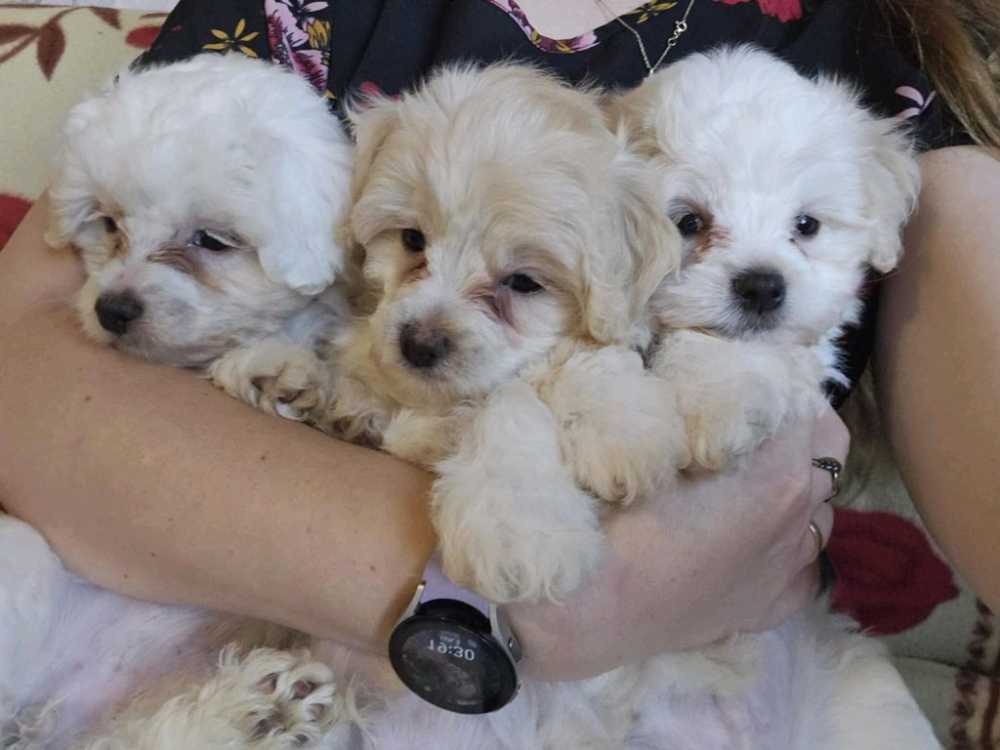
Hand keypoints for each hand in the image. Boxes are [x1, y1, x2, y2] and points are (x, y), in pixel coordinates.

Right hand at [508, 406, 847, 680]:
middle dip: (799, 424)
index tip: (748, 372)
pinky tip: (757, 544)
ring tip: (750, 483)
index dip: (779, 379)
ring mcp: (791, 567)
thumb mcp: (659, 434)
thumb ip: (707, 405)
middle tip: (755, 418)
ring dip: (798, 486)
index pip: (807, 399)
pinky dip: (789, 547)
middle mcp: (800, 516)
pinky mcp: (772, 606)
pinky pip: (806, 568)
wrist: (594, 599)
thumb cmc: (614, 508)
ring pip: (822, 509)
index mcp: (779, 470)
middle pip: (829, 447)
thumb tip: (720, 377)